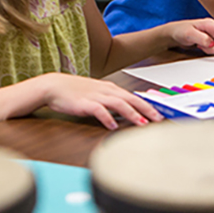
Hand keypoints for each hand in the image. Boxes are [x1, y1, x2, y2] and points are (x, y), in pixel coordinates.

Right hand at [38, 73, 162, 130]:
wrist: (53, 86)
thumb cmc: (75, 91)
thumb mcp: (98, 94)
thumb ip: (112, 102)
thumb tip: (127, 113)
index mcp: (111, 89)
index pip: (134, 97)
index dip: (148, 105)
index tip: (160, 113)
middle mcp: (107, 91)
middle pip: (131, 99)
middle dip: (147, 110)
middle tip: (158, 119)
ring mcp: (96, 96)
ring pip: (119, 104)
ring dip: (132, 114)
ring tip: (142, 124)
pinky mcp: (84, 103)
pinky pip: (99, 110)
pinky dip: (107, 118)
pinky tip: (113, 126)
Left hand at [166, 18, 213, 53]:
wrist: (175, 33)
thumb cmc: (180, 31)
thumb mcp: (188, 35)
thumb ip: (201, 38)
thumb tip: (211, 43)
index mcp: (210, 24)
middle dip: (213, 49)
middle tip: (201, 46)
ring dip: (211, 50)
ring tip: (200, 45)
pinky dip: (209, 50)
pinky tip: (202, 45)